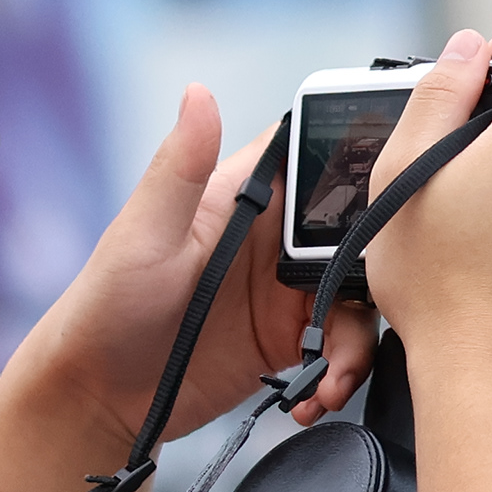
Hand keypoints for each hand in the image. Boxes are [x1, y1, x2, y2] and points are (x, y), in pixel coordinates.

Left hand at [15, 85, 378, 451]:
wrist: (98, 397)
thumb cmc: (105, 305)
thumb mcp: (144, 235)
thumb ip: (179, 168)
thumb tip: (198, 93)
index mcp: (243, 197)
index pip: (317, 156)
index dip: (362, 165)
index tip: (394, 193)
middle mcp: (272, 239)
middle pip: (358, 232)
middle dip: (377, 269)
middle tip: (369, 305)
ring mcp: (285, 292)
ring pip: (358, 295)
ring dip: (357, 338)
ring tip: (332, 376)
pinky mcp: (289, 342)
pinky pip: (341, 348)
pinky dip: (342, 372)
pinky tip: (316, 396)